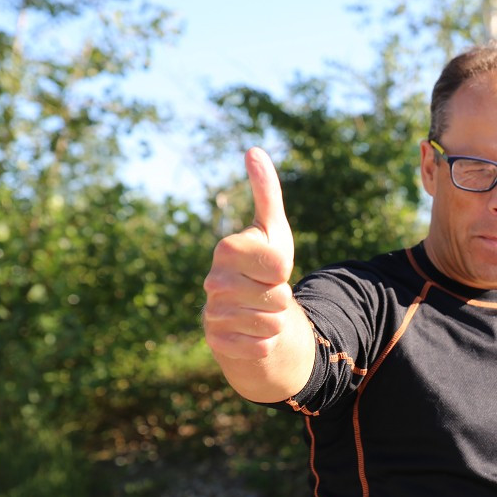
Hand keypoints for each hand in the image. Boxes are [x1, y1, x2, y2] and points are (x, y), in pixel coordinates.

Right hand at [203, 148, 296, 361]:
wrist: (249, 311)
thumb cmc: (263, 265)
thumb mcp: (272, 229)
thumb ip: (266, 192)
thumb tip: (253, 149)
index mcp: (226, 249)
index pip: (278, 265)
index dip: (284, 268)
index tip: (273, 266)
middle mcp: (212, 281)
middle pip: (279, 297)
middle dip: (283, 297)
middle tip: (267, 291)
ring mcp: (212, 313)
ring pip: (272, 324)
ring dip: (277, 320)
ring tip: (262, 310)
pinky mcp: (217, 343)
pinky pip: (262, 347)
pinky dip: (267, 343)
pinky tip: (254, 332)